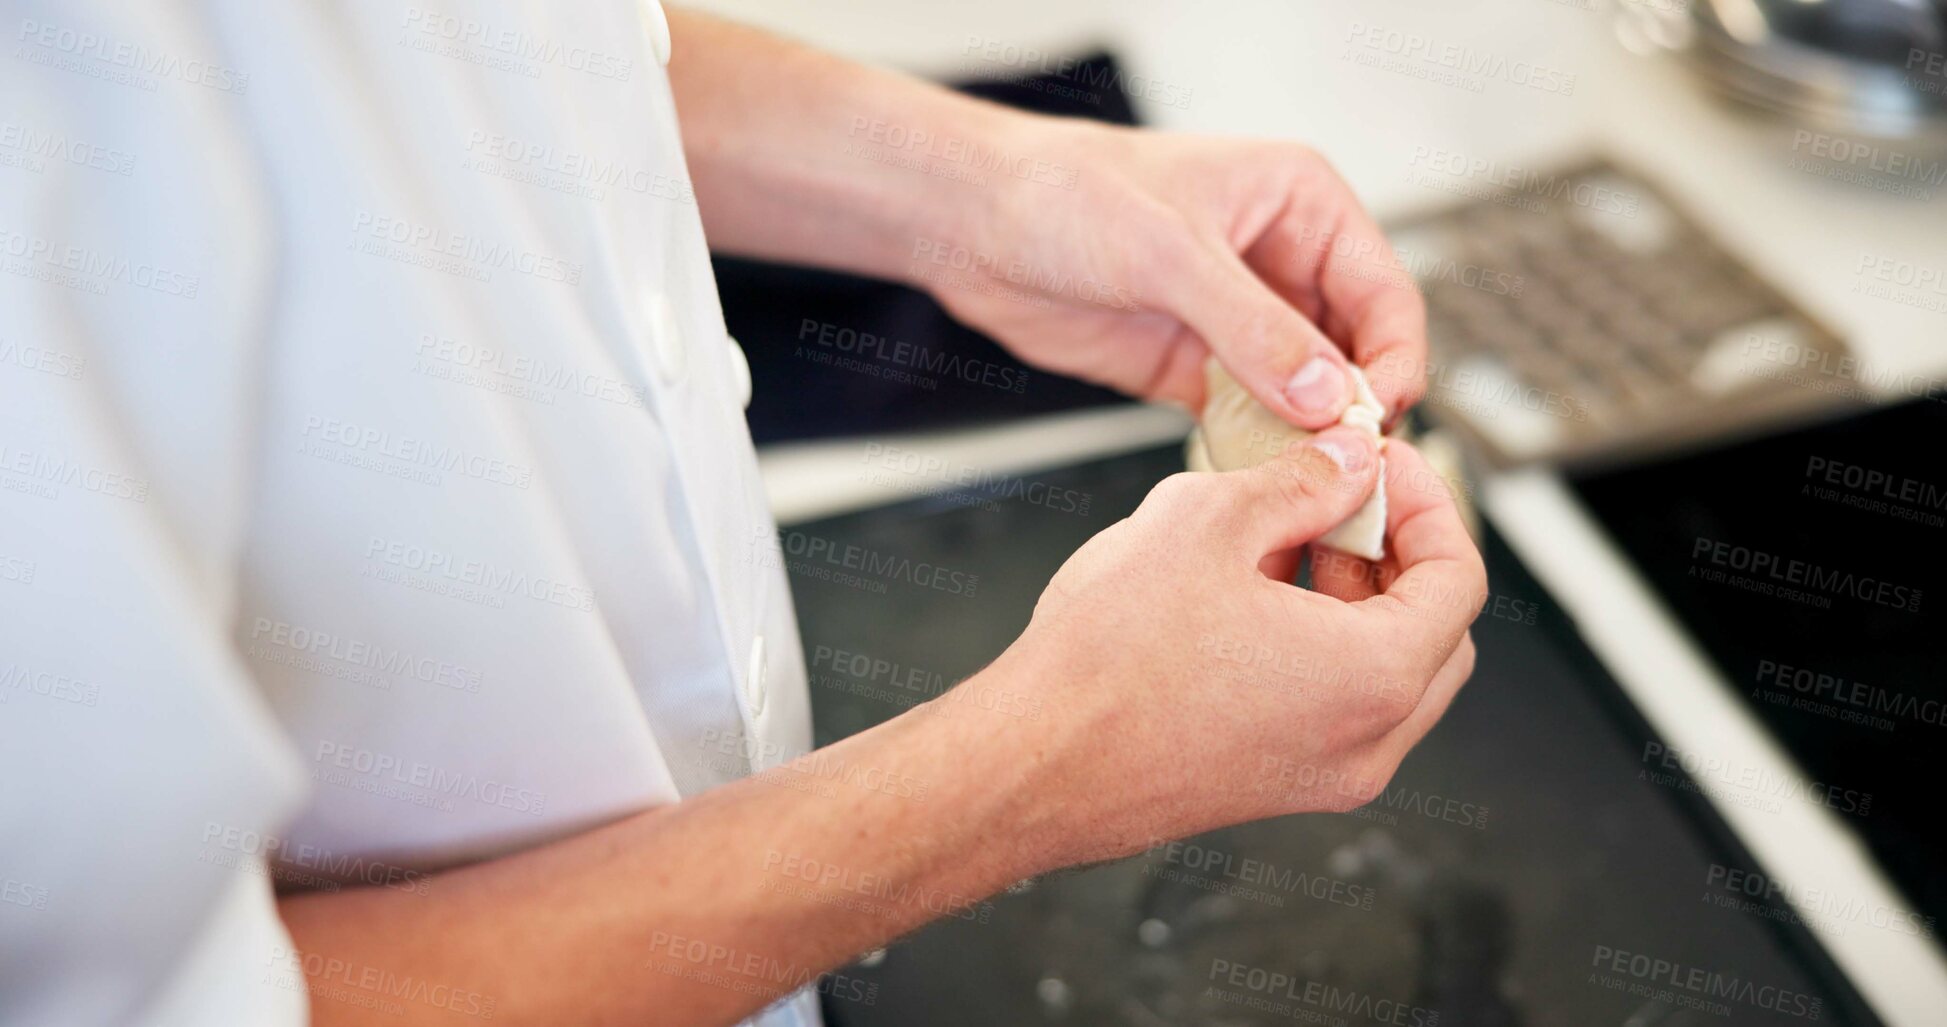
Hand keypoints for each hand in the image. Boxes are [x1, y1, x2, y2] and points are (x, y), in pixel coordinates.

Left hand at [915, 117, 1427, 428]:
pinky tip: (1255, 476)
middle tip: (1350, 466)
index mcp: (1299, 206)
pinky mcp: (1195, 368)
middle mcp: (1279, 265)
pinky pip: (1249, 420)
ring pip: (1306, 394)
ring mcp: (1238, 322)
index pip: (1383, 291)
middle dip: (1354, 409)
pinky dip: (1258, 450)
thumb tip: (1326, 393)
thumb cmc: (1068, 192)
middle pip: (1355, 351)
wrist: (977, 224)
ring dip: (1308, 438)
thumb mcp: (1171, 252)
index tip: (1380, 415)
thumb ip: (1253, 328)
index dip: (1395, 356)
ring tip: (1308, 481)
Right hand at [976, 428, 1481, 864]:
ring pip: (1387, 672)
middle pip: (1437, 631)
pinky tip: (1251, 593)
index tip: (1383, 466)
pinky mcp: (1277, 784)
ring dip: (1357, 596)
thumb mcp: (1208, 521)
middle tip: (1343, 499)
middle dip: (1398, 552)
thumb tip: (1350, 463)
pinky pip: (1336, 705)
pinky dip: (1321, 642)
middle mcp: (1368, 742)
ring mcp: (1325, 774)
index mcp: (1374, 677)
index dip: (1427, 503)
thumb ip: (1303, 481)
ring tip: (1284, 537)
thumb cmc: (1106, 661)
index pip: (1459, 579)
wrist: (1031, 761)